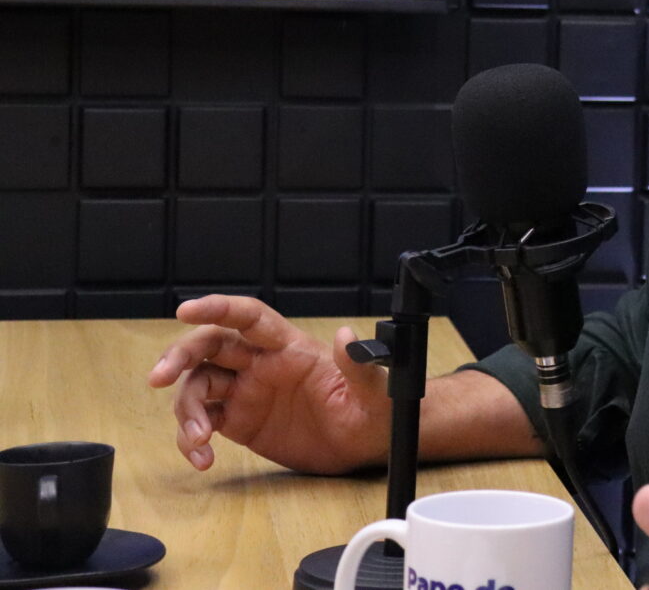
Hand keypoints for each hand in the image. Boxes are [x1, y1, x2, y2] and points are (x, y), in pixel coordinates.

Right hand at [147, 295, 389, 474]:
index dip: (219, 308)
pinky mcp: (240, 421)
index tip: (185, 309)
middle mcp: (262, 364)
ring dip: (186, 411)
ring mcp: (247, 392)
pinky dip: (192, 439)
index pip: (249, 318)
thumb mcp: (373, 391)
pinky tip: (201, 458)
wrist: (366, 445)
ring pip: (198, 387)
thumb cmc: (373, 409)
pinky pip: (203, 423)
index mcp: (290, 347)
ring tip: (198, 440)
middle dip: (179, 356)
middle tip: (158, 377)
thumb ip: (358, 366)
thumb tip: (347, 336)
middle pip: (209, 347)